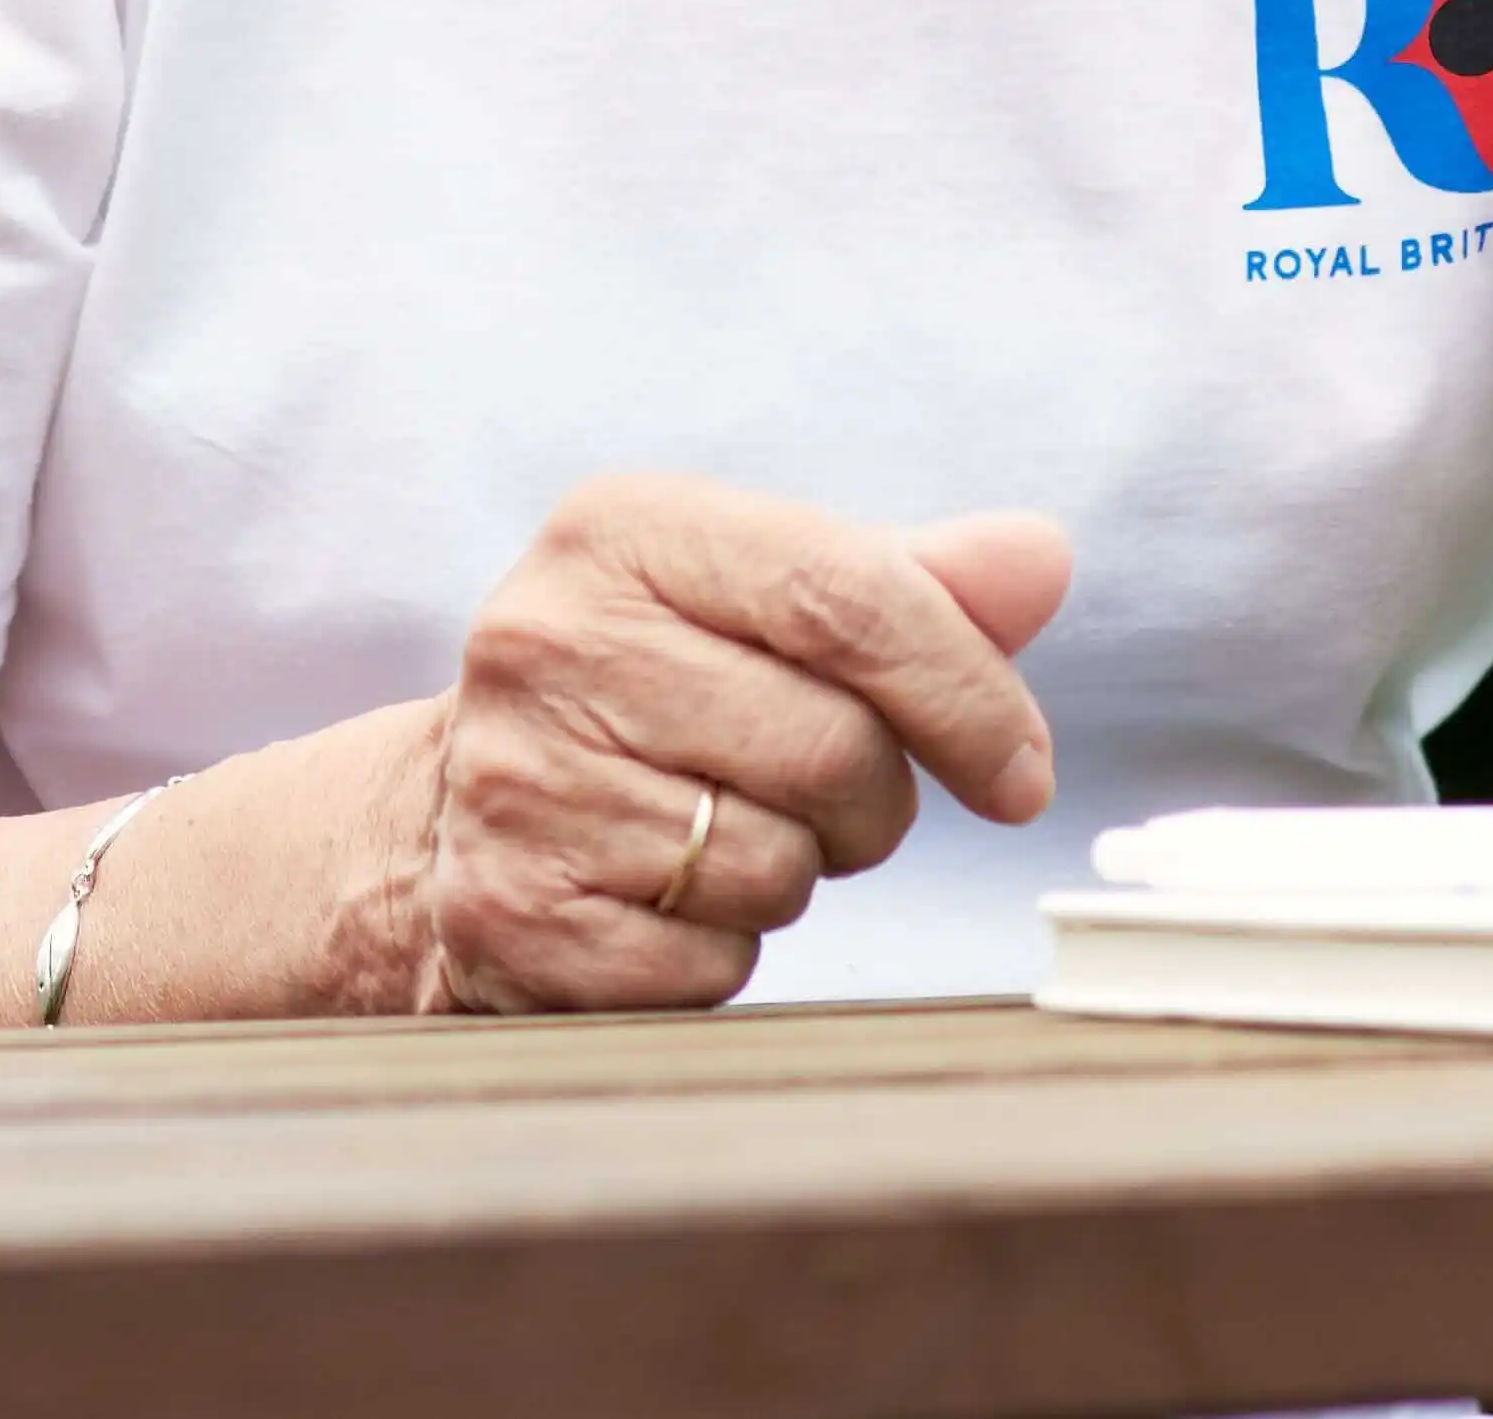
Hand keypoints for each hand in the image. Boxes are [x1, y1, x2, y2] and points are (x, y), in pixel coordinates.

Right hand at [392, 476, 1070, 1011]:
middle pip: (834, 747)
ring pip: (780, 865)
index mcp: (619, 528)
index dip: (968, 692)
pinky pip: (713, 963)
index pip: (849, 598)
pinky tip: (662, 896)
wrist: (449, 814)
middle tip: (830, 797)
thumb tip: (1043, 559)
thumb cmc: (653, 690)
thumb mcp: (760, 602)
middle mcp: (547, 640)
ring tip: (722, 830)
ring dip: (797, 872)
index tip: (1023, 771)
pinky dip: (723, 949)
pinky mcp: (511, 915)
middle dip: (876, 800)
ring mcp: (518, 782)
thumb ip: (910, 580)